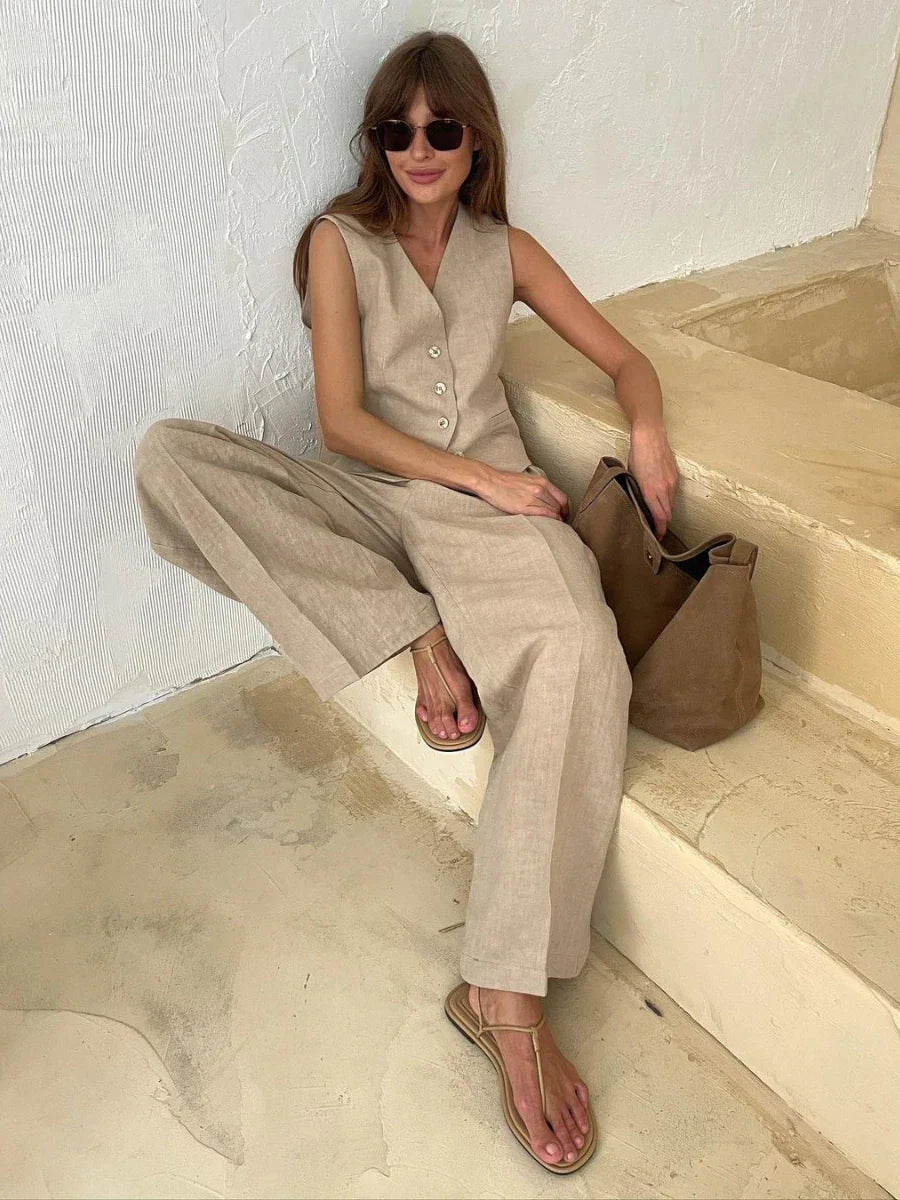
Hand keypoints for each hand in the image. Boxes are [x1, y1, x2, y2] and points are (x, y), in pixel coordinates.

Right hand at [476, 467, 569, 519]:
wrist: (490, 481)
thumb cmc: (505, 481)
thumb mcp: (527, 480)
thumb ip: (539, 488)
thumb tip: (547, 499)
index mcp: (541, 481)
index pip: (562, 498)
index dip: (565, 509)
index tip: (564, 514)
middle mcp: (539, 488)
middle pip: (559, 506)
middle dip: (562, 516)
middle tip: (560, 523)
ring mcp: (532, 497)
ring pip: (552, 511)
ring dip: (555, 519)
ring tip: (554, 526)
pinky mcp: (523, 506)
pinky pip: (543, 514)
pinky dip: (549, 520)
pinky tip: (548, 524)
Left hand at [626, 422, 679, 538]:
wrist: (650, 436)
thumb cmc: (638, 454)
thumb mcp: (632, 476)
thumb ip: (638, 491)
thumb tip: (640, 502)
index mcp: (651, 491)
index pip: (659, 517)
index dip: (659, 529)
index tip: (657, 536)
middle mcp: (664, 489)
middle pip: (667, 514)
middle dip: (662, 523)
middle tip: (656, 529)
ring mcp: (671, 482)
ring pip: (671, 504)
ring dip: (665, 510)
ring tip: (658, 515)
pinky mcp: (675, 476)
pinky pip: (673, 493)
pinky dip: (668, 498)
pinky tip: (662, 498)